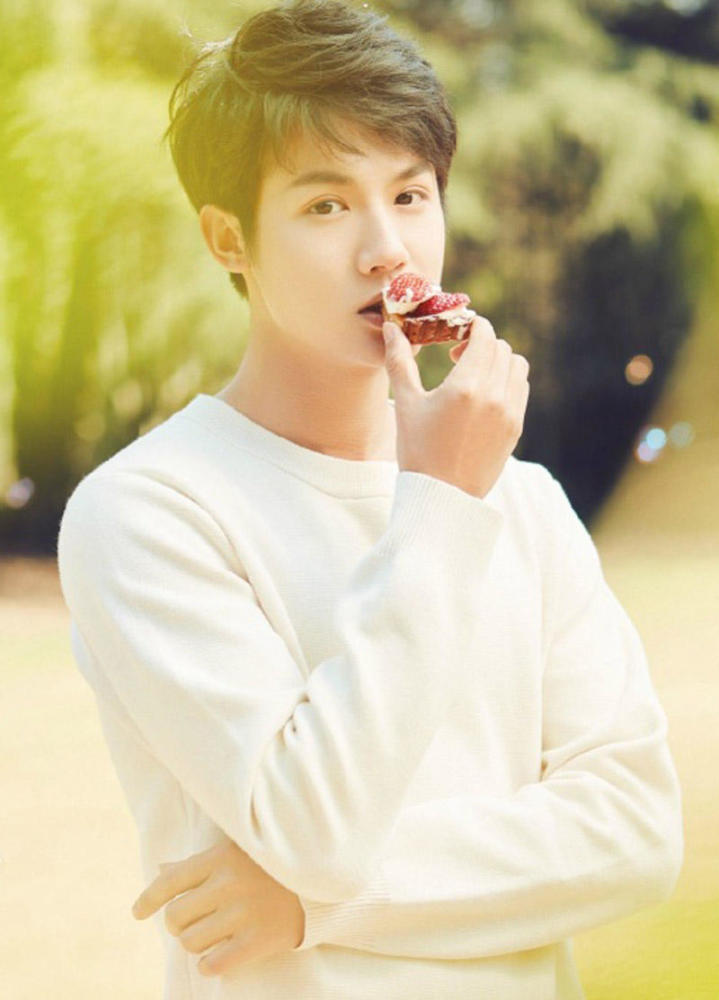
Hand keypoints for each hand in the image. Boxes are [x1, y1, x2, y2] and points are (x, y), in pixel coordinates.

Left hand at [131, 836, 305, 975]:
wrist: (322, 882)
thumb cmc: (270, 865)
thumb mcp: (234, 851)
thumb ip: (197, 862)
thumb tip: (160, 870)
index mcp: (219, 856)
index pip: (169, 881)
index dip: (147, 899)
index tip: (137, 913)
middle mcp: (227, 883)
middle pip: (175, 917)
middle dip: (179, 923)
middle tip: (195, 920)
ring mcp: (243, 913)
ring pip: (190, 942)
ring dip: (196, 942)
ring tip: (214, 933)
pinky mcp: (257, 941)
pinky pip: (213, 964)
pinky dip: (210, 964)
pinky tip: (219, 954)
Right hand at [383, 316, 529, 499]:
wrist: (441, 497)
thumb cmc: (418, 451)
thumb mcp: (405, 404)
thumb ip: (399, 361)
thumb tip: (391, 327)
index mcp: (466, 386)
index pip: (484, 335)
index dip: (471, 327)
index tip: (455, 334)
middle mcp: (494, 395)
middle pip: (501, 348)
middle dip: (482, 344)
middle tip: (457, 357)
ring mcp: (510, 413)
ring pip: (517, 367)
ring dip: (498, 361)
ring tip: (473, 376)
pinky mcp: (516, 428)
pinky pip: (521, 390)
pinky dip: (507, 382)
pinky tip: (484, 396)